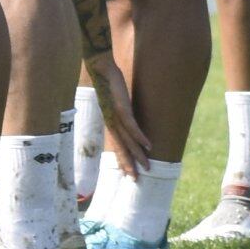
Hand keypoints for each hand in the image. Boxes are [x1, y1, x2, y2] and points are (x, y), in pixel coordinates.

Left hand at [87, 59, 156, 178]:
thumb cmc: (109, 85)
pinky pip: (132, 127)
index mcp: (110, 123)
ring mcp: (115, 117)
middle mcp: (111, 123)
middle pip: (121, 148)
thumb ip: (123, 114)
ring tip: (146, 166)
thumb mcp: (116, 103)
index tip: (128, 174)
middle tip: (136, 180)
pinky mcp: (121, 109)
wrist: (101, 69)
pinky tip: (149, 146)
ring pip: (127, 141)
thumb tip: (130, 121)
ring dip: (138, 155)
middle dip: (129, 165)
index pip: (116, 146)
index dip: (122, 161)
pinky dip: (140, 137)